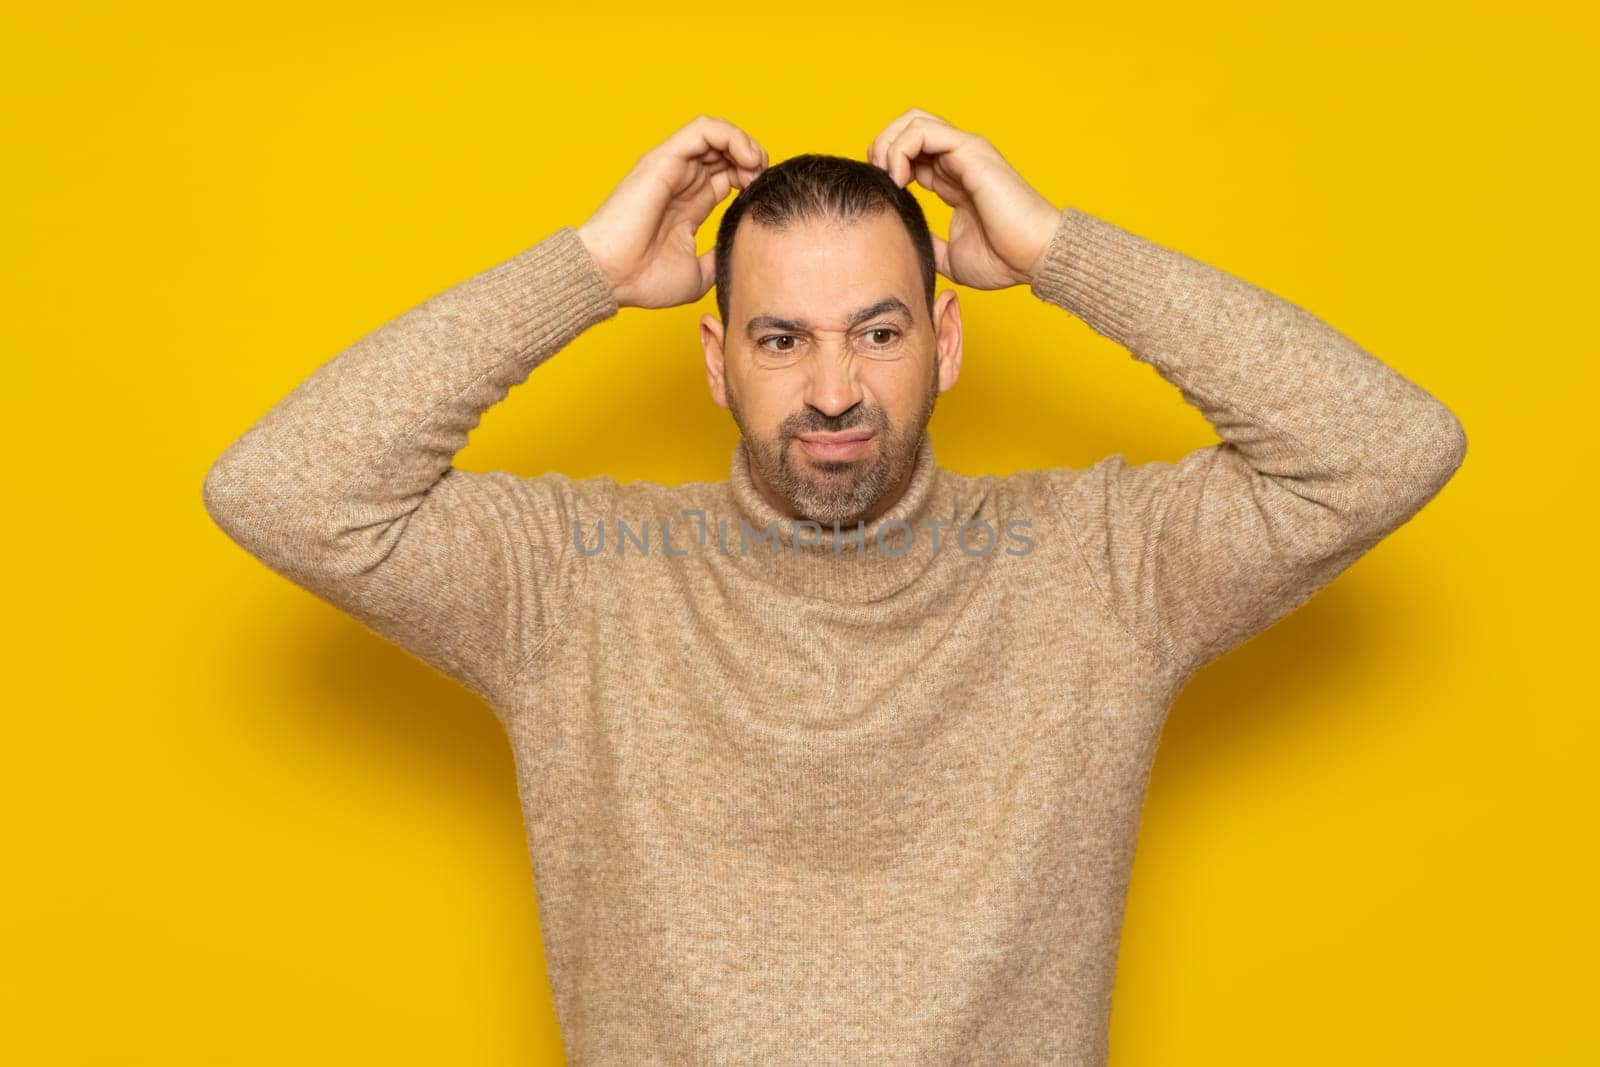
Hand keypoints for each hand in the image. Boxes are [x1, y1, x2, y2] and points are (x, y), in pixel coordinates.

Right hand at [577, 115, 767, 308]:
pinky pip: (703, 129)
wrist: (612, 278)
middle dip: (753, 160)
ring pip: (716, 134)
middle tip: (763, 182)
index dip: (752, 179)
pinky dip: (731, 136)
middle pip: (725, 151)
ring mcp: (672, 168)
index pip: (728, 174)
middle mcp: (680, 181)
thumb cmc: (644, 280)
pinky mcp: (664, 159)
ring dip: (745, 144)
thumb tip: (741, 251)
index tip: (763, 199)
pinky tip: (746, 158)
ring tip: (757, 167)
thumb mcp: (698, 273)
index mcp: (689, 204)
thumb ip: (718, 256)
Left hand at [867, 109, 1061, 290]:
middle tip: (878, 180)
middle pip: (907, 128)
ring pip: (913, 121)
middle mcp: (958, 159)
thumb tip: (905, 243)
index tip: (880, 196)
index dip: (885, 167)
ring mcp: (965, 151)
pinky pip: (923, 131)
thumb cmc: (1004, 259)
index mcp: (953, 179)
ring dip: (887, 145)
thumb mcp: (950, 256)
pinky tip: (899, 179)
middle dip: (881, 147)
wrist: (1035, 258)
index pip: (910, 153)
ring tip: (887, 178)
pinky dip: (900, 149)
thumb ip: (928, 243)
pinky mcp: (970, 151)